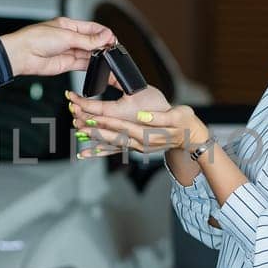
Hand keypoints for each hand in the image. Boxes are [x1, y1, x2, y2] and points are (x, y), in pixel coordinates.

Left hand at [0, 18, 114, 76]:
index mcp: (68, 25)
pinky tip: (99, 65)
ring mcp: (68, 51)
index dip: (103, 33)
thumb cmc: (36, 39)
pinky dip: (92, 65)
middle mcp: (69, 38)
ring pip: (89, 53)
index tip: (113, 39)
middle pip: (92, 41)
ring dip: (98, 56)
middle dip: (102, 45)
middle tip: (112, 49)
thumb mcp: (67, 36)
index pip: (92, 28)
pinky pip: (83, 64)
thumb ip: (88, 40)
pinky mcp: (66, 64)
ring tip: (108, 58)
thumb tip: (106, 36)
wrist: (22, 55)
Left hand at [66, 85, 208, 157]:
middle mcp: (139, 142)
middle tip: (77, 121)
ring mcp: (136, 146)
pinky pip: (114, 152)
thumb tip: (142, 116)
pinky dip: (98, 152)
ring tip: (77, 137)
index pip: (120, 123)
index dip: (103, 118)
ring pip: (110, 144)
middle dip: (93, 128)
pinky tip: (84, 154)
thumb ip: (159, 117)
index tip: (89, 112)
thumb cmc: (184, 122)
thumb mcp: (176, 115)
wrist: (191, 137)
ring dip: (93, 140)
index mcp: (146, 131)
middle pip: (111, 134)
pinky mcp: (135, 147)